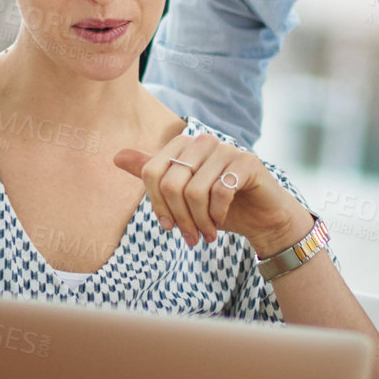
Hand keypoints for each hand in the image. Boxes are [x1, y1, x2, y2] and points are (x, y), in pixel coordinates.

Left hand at [114, 134, 311, 252]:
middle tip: (190, 237)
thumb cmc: (218, 206)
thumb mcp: (180, 195)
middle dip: (179, 217)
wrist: (262, 217)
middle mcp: (203, 141)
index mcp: (184, 144)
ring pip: (194, 191)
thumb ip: (151, 174)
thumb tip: (116, 156)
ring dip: (199, 221)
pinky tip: (220, 221)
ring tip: (206, 234)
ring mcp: (227, 149)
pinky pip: (220, 192)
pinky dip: (217, 215)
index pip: (151, 172)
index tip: (169, 226)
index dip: (156, 204)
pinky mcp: (247, 162)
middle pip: (170, 183)